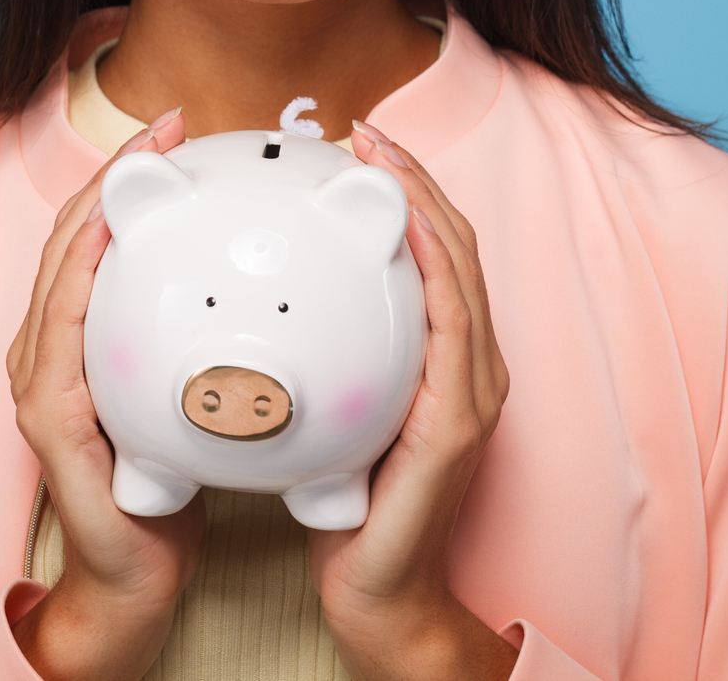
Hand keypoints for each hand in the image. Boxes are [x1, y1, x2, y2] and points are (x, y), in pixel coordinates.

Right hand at [8, 108, 204, 680]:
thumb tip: (289, 276)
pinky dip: (83, 281)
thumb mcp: (205, 393)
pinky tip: (116, 247)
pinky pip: (63, 334)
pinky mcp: (49, 419)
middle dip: (115, 172)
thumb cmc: (175, 486)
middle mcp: (50, 348)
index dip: (133, 175)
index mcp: (84, 336)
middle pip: (74, 235)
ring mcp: (41, 381)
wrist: (141, 577)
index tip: (181, 128)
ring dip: (96, 208)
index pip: (103, 236)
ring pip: (59, 270)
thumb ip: (221, 334)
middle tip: (167, 127)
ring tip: (140, 165)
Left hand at [307, 120, 516, 680]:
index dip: (405, 192)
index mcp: (439, 358)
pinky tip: (400, 233)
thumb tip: (256, 298)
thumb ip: (317, 354)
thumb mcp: (326, 413)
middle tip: (364, 134)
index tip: (357, 146)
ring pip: (460, 271)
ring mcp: (472, 391)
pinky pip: (451, 328)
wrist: (374, 593)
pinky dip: (433, 271)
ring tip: (379, 162)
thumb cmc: (347, 509)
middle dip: (415, 180)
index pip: (432, 254)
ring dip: (424, 205)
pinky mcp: (458, 421)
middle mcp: (470, 365)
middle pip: (454, 246)